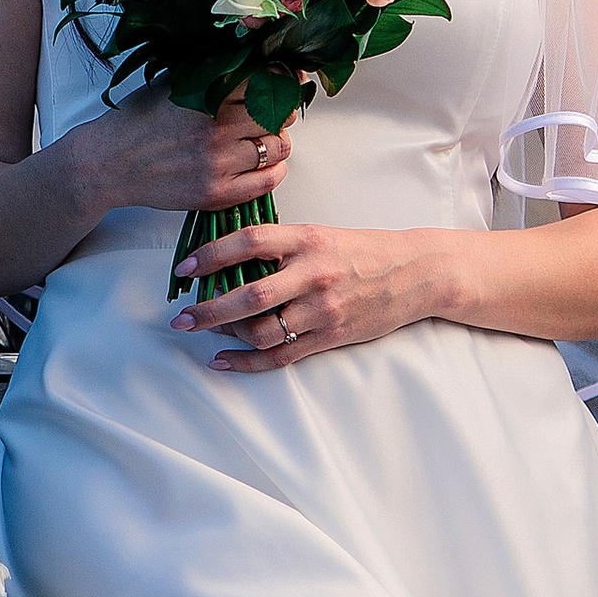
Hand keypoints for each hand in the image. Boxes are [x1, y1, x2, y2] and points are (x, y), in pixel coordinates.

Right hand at [74, 86, 291, 221]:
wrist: (109, 162)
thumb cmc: (138, 120)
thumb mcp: (172, 83)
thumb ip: (211, 73)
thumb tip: (254, 62)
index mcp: (206, 94)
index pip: (267, 80)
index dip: (281, 79)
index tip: (283, 79)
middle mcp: (216, 128)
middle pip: (279, 114)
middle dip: (280, 110)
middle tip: (270, 111)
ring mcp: (219, 163)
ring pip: (279, 148)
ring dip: (276, 141)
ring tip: (260, 138)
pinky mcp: (218, 193)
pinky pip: (269, 180)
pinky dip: (273, 169)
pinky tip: (259, 162)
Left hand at [172, 222, 441, 369]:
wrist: (416, 273)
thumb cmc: (359, 250)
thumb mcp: (317, 234)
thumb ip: (278, 244)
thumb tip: (226, 261)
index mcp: (306, 239)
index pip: (249, 242)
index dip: (212, 254)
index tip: (184, 268)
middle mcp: (313, 274)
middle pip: (251, 295)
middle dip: (209, 308)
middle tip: (181, 317)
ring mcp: (323, 308)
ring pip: (264, 330)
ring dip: (228, 334)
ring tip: (205, 331)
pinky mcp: (332, 335)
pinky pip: (283, 355)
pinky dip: (248, 362)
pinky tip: (224, 360)